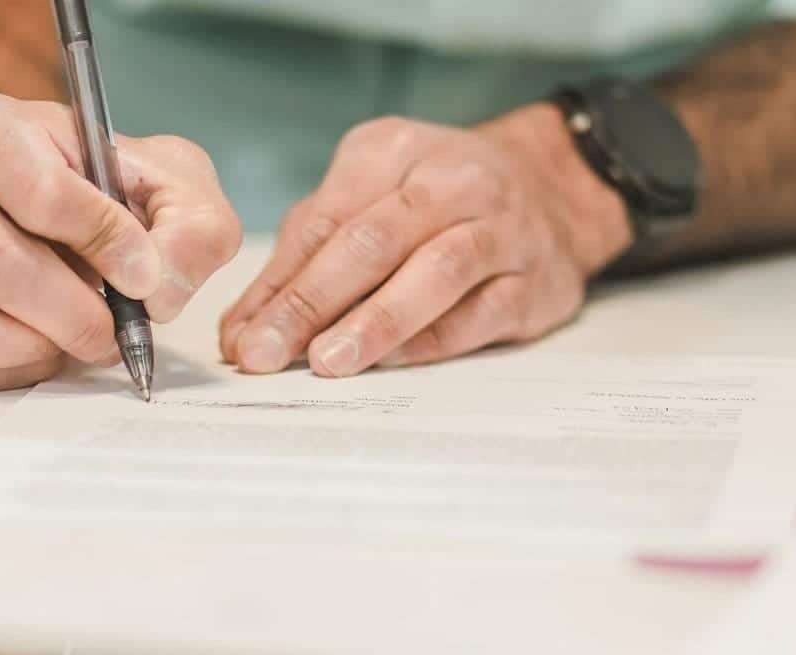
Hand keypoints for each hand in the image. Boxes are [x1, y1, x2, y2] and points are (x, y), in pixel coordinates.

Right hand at [0, 90, 240, 390]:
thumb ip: (190, 227)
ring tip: (77, 340)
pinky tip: (41, 349)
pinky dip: (5, 370)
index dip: (100, 240)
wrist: (48, 212)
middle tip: (115, 333)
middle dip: (73, 311)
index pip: (34, 188)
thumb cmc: (105, 191)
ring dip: (35, 347)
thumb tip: (156, 289)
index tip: (142, 274)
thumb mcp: (170, 186)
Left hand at [220, 104, 631, 375]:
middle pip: (372, 241)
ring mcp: (502, 229)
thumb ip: (305, 255)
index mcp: (393, 149)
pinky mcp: (535, 281)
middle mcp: (453, 181)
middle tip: (266, 354)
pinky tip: (391, 363)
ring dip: (375, 322)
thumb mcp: (367, 195)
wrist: (552, 188)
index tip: (242, 335)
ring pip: (436, 273)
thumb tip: (244, 331)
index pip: (325, 219)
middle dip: (310, 303)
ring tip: (328, 361)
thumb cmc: (435, 200)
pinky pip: (480, 314)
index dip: (278, 281)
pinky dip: (431, 341)